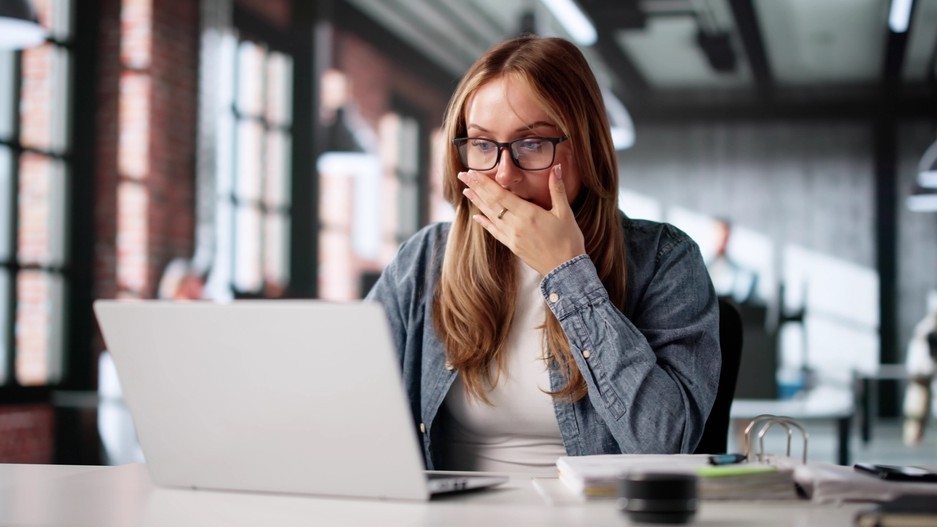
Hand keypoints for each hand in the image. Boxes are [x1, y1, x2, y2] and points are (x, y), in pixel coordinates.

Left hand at [458, 164, 585, 275]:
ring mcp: (512, 237)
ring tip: (466, 191)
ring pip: (491, 216)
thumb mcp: (565, 212)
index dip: (484, 183)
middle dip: (476, 188)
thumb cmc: (568, 240)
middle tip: (462, 175)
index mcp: (528, 214)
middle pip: (491, 203)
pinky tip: (476, 217)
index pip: (500, 194)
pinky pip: (495, 232)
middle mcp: (516, 225)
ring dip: (477, 202)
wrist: (566, 269)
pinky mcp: (512, 246)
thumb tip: (557, 167)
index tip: (472, 172)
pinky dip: (485, 223)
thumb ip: (557, 189)